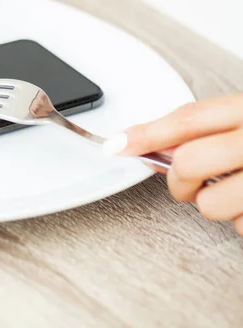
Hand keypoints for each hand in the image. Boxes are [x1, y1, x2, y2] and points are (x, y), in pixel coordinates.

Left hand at [103, 94, 242, 234]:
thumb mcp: (240, 120)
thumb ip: (198, 130)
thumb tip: (142, 142)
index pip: (188, 119)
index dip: (144, 135)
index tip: (115, 145)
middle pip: (187, 163)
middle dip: (179, 179)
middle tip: (194, 179)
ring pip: (208, 204)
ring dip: (214, 203)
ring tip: (236, 191)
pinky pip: (239, 227)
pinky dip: (241, 219)